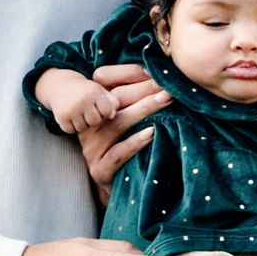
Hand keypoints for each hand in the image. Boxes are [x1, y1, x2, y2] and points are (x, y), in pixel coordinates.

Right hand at [32, 66, 111, 138]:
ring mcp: (71, 109)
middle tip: (87, 110)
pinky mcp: (61, 117)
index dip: (103, 112)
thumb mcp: (101, 92)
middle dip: (92, 118)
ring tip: (79, 113)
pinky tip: (70, 116)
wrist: (61, 86)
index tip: (97, 106)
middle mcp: (82, 100)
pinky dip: (71, 126)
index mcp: (94, 92)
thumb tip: (112, 116)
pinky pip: (71, 130)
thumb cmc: (86, 91)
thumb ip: (113, 102)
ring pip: (82, 128)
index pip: (107, 112)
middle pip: (95, 121)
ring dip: (82, 123)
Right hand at [79, 62, 170, 201]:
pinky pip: (117, 153)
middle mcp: (89, 123)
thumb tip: (160, 72)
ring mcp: (92, 147)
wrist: (115, 184)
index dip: (131, 73)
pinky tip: (152, 133)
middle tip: (167, 84)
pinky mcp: (99, 168)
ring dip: (143, 110)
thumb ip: (135, 94)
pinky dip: (135, 142)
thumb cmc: (126, 142)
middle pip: (115, 99)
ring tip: (165, 101)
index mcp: (93, 105)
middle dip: (144, 89)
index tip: (156, 71)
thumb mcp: (128, 116)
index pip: (105, 79)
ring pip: (117, 124)